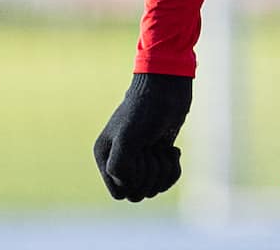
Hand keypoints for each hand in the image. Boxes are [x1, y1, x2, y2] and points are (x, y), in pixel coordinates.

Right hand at [93, 72, 191, 201]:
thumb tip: (128, 187)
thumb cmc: (146, 110)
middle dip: (152, 175)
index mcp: (105, 157)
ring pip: (154, 187)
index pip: (120, 193)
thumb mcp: (127, 138)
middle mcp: (120, 160)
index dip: (135, 181)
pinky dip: (173, 169)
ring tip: (164, 150)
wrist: (168, 86)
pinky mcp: (159, 153)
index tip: (141, 157)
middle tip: (153, 151)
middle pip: (139, 193)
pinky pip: (167, 178)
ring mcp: (141, 158)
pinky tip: (172, 151)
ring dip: (164, 171)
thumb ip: (119, 167)